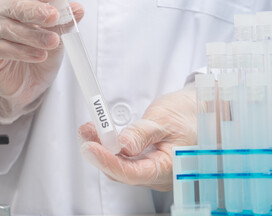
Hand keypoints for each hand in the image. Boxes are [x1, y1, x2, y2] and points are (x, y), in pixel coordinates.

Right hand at [0, 0, 83, 123]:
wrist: (25, 84)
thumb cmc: (36, 54)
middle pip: (14, 7)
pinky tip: (39, 56)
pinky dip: (23, 52)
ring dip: (34, 35)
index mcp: (14, 1)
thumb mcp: (55, 38)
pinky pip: (3, 49)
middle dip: (36, 11)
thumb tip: (78, 9)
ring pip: (9, 29)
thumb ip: (63, 23)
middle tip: (54, 16)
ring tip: (52, 42)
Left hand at [79, 85, 197, 190]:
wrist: (199, 112)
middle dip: (100, 152)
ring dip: (102, 148)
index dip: (108, 161)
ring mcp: (152, 170)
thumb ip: (142, 134)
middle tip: (86, 132)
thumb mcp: (165, 120)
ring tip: (89, 129)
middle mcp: (158, 175)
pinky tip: (100, 134)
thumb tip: (121, 145)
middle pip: (122, 171)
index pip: (132, 173)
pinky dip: (110, 147)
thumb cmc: (188, 115)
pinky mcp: (146, 162)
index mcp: (169, 168)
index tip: (90, 147)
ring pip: (120, 166)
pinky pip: (124, 160)